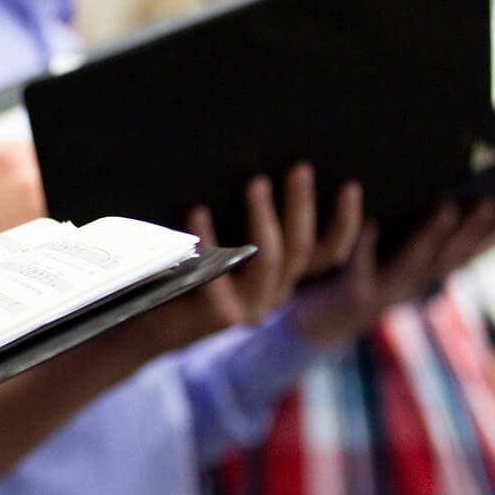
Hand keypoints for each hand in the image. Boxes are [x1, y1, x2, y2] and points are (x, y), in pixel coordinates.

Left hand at [134, 165, 359, 355]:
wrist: (146, 326)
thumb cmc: (183, 278)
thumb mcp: (226, 257)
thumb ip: (249, 235)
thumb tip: (262, 176)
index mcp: (282, 281)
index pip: (328, 255)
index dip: (344, 223)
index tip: (348, 186)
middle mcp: (275, 297)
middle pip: (302, 248)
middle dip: (301, 204)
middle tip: (298, 168)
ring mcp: (251, 308)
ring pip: (272, 257)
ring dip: (265, 215)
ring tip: (255, 182)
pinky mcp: (222, 314)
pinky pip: (220, 268)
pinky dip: (209, 235)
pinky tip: (197, 211)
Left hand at [290, 199, 494, 345]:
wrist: (309, 327)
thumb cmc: (346, 284)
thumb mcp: (384, 261)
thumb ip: (407, 237)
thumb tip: (434, 198)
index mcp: (420, 278)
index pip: (463, 255)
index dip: (491, 238)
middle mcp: (407, 288)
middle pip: (446, 259)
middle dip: (472, 231)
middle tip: (493, 203)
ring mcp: (380, 294)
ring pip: (411, 264)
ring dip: (431, 236)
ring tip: (447, 207)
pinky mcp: (348, 295)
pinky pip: (357, 269)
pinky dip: (364, 248)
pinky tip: (370, 224)